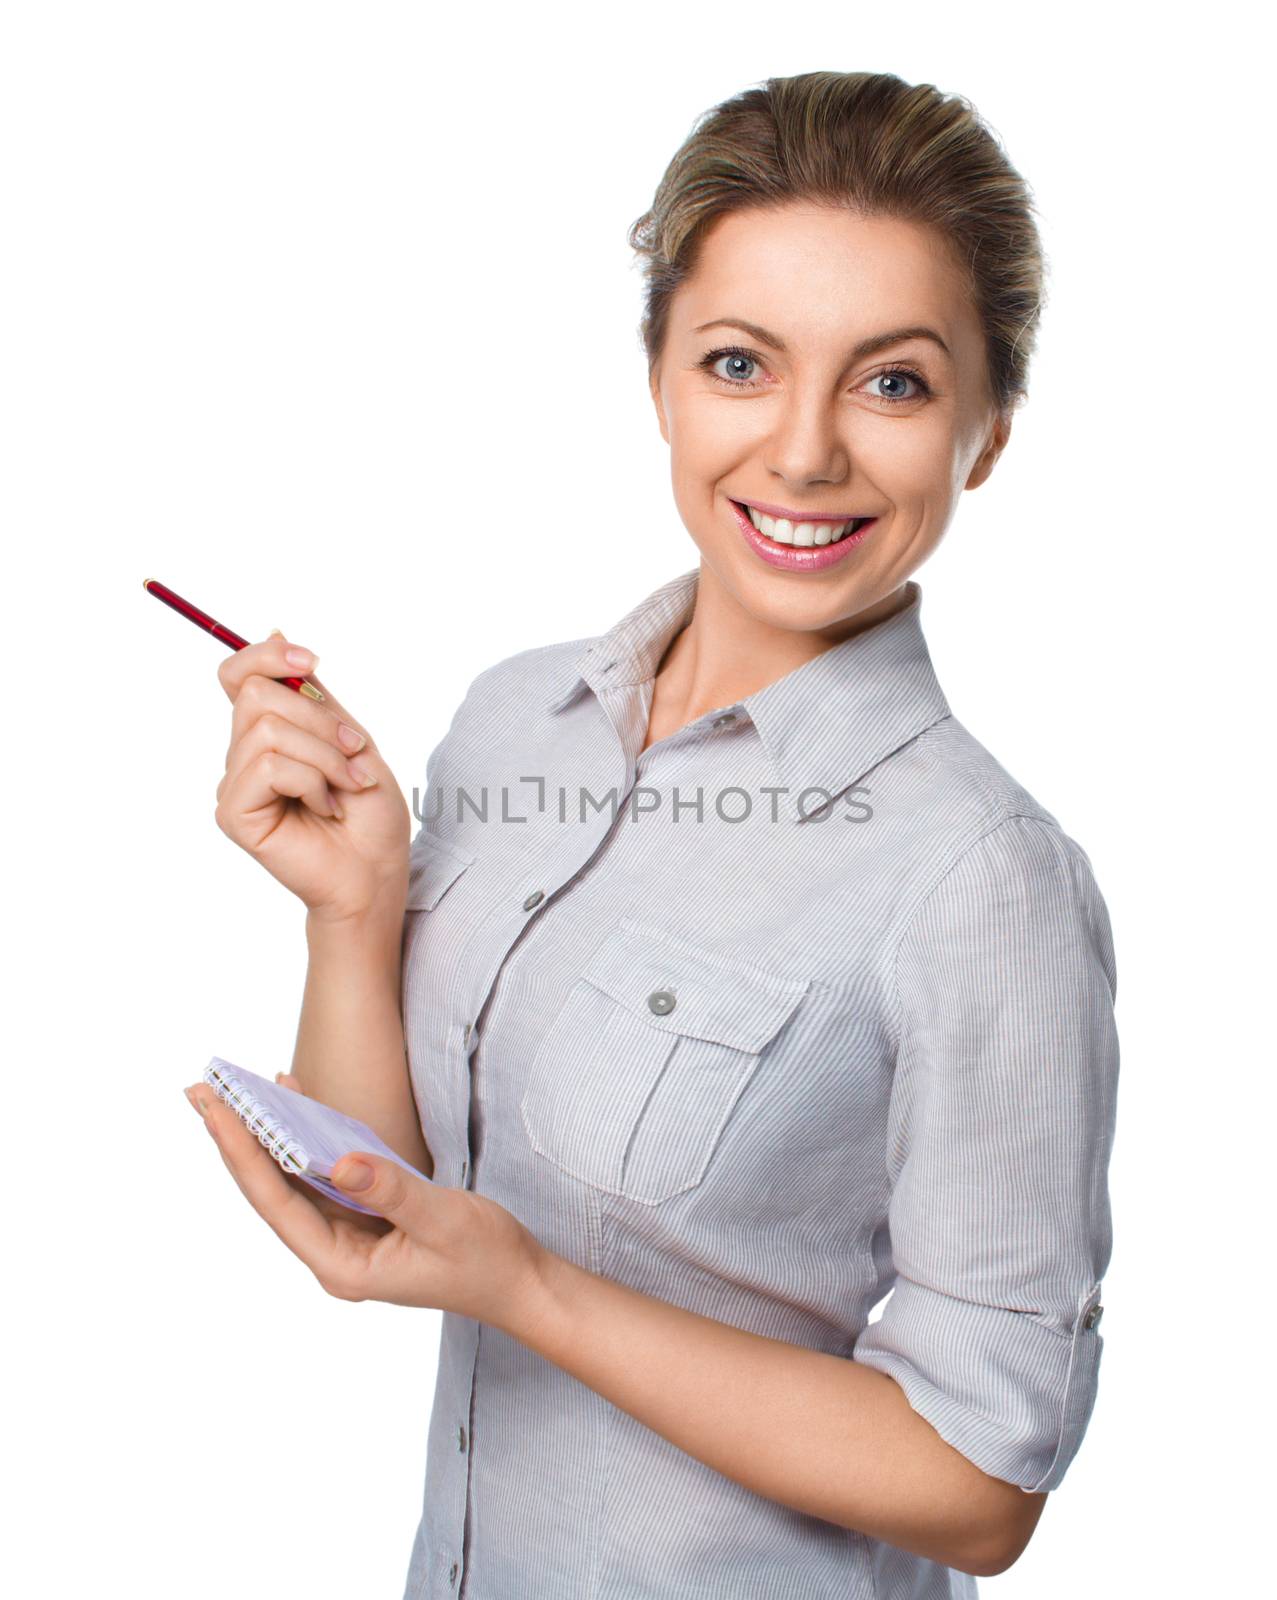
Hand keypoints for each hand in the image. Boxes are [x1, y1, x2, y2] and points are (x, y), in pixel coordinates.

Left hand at [184, 1078, 548, 1333]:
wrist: (521, 1283)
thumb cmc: (486, 1260)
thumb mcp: (443, 1220)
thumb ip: (392, 1191)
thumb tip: (339, 1161)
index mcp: (343, 1267)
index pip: (278, 1205)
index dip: (244, 1155)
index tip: (217, 1112)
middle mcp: (336, 1255)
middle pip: (273, 1193)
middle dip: (238, 1142)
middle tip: (203, 1093)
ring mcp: (350, 1239)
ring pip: (294, 1183)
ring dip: (266, 1138)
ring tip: (233, 1093)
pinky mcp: (367, 1221)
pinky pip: (323, 1176)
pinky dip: (306, 1140)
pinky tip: (294, 1105)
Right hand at [214, 631, 410, 923]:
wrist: (375, 874)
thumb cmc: (369, 816)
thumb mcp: (349, 739)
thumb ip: (312, 694)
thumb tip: (274, 632)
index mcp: (269, 734)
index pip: (239, 674)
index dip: (266, 655)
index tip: (310, 661)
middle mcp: (243, 756)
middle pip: (257, 694)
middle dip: (319, 719)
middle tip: (353, 755)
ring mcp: (234, 784)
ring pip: (269, 730)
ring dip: (325, 757)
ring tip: (345, 788)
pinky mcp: (233, 813)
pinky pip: (269, 767)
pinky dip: (312, 782)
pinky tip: (324, 810)